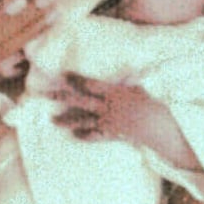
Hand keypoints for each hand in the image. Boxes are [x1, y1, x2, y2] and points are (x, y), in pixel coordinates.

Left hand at [51, 73, 198, 167]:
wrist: (158, 128)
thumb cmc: (153, 104)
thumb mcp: (140, 87)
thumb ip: (130, 78)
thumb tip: (129, 68)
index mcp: (113, 93)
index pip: (90, 84)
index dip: (76, 79)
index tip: (63, 75)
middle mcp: (106, 107)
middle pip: (79, 101)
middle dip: (62, 97)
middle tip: (45, 95)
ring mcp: (107, 122)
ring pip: (83, 120)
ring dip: (67, 120)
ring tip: (52, 120)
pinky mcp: (111, 134)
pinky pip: (95, 136)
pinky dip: (85, 136)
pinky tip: (74, 136)